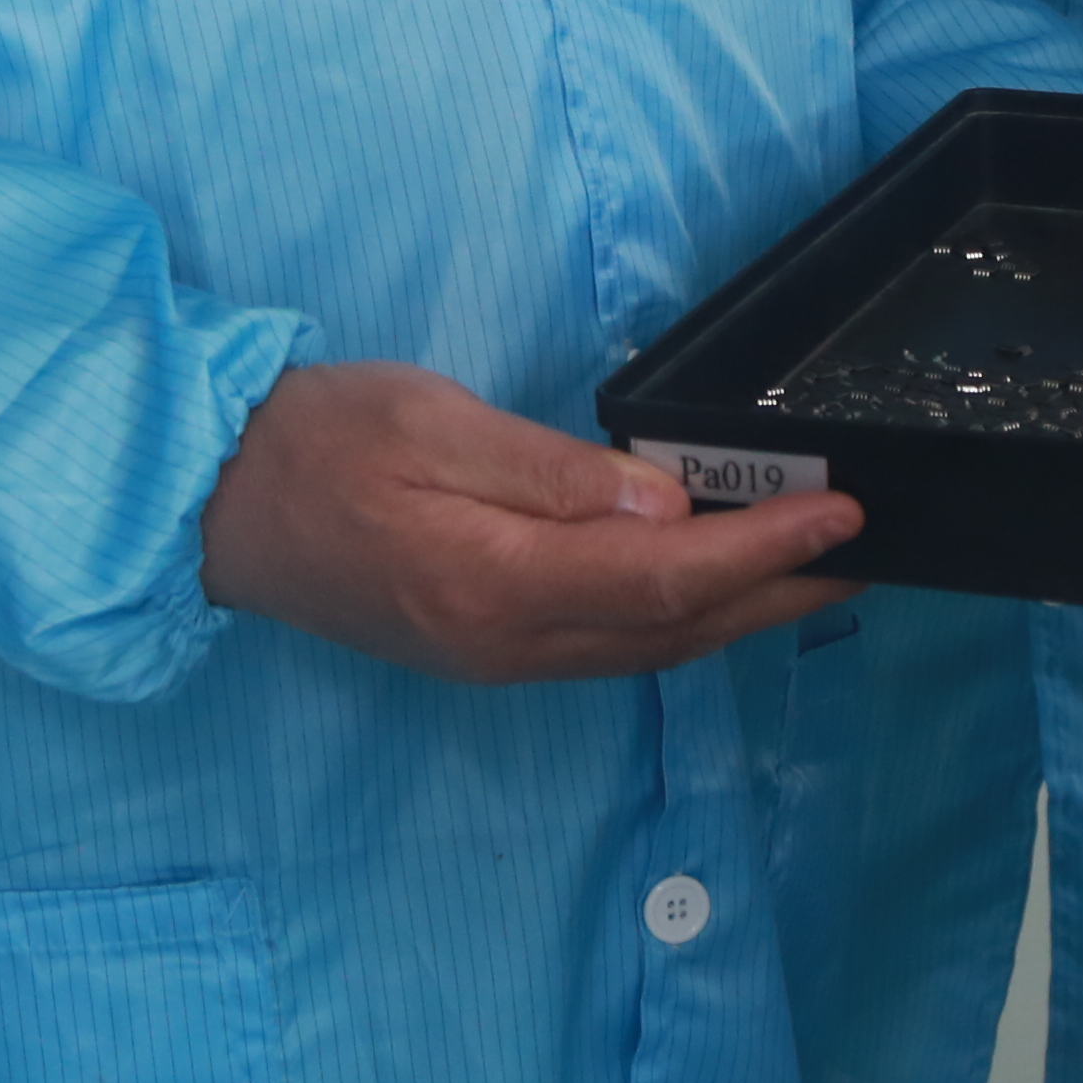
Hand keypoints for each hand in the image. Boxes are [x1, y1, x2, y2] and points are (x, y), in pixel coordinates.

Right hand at [200, 361, 863, 684]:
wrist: (214, 505)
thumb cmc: (315, 441)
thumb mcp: (432, 422)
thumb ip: (553, 472)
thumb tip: (667, 504)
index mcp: (494, 585)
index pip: (666, 577)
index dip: (767, 548)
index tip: (843, 512)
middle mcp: (507, 645)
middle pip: (675, 630)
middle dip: (781, 594)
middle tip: (868, 552)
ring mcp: (496, 661)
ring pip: (649, 649)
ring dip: (740, 614)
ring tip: (818, 570)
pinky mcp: (486, 653)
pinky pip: (611, 648)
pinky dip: (681, 619)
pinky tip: (715, 589)